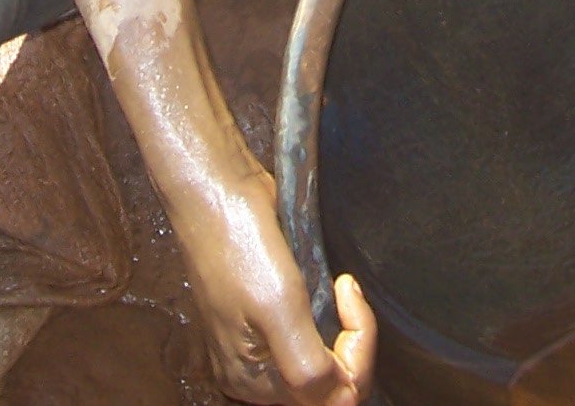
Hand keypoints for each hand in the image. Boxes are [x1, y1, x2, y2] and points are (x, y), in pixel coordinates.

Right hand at [169, 164, 376, 403]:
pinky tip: (328, 285)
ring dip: (342, 327)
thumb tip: (340, 394)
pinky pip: (313, 334)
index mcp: (253, 381)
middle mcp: (256, 372)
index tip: (349, 295)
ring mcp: (262, 344)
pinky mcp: (269, 317)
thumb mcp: (278, 307)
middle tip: (346, 290)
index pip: (333, 398)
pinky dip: (331, 314)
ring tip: (337, 285)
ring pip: (325, 359)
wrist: (217, 188)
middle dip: (352, 341)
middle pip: (330, 384)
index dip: (357, 353)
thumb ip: (308, 365)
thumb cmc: (238, 242)